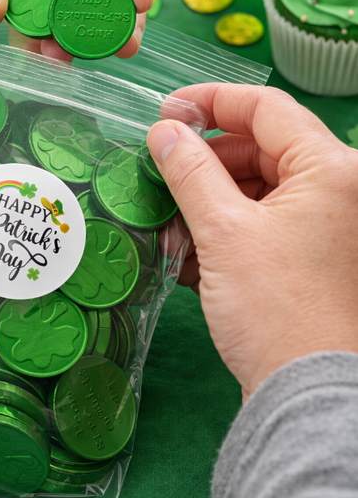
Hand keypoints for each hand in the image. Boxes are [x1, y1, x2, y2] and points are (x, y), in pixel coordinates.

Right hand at [148, 83, 357, 399]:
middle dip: (205, 162)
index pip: (266, 107)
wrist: (308, 397)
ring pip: (258, 188)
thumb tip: (165, 130)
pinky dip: (225, 229)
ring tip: (167, 224)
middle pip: (261, 148)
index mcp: (332, 168)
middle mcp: (340, 189)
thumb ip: (190, 170)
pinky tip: (186, 250)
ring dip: (208, 201)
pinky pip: (264, 222)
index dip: (210, 100)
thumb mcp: (224, 232)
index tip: (165, 111)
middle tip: (158, 174)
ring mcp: (327, 224)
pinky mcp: (312, 255)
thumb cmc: (275, 309)